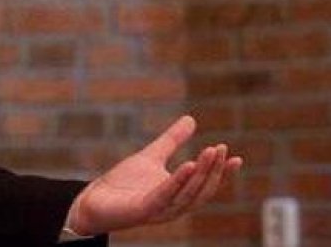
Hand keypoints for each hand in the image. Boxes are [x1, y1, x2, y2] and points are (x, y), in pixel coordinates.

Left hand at [67, 115, 242, 235]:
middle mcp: (174, 205)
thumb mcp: (152, 156)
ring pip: (189, 194)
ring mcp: (161, 210)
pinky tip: (188, 164)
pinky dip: (179, 180)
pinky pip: (166, 195)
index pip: (206, 185)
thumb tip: (191, 119)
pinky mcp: (145, 210)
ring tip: (209, 152)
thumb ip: (172, 140)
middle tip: (220, 148)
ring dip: (201, 173)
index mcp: (179, 194)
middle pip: (201, 189)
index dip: (222, 173)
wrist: (95, 200)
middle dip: (213, 170)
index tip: (235, 157)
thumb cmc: (124, 183)